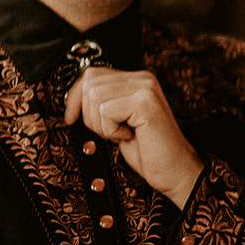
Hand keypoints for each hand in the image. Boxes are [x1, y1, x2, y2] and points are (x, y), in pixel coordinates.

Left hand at [64, 67, 203, 208]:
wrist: (174, 170)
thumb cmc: (147, 150)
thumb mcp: (118, 120)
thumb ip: (102, 102)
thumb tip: (72, 97)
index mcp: (137, 79)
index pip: (92, 74)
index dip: (75, 97)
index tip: (71, 117)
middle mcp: (143, 79)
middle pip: (90, 84)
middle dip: (90, 114)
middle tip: (111, 131)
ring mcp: (145, 89)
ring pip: (95, 97)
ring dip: (102, 124)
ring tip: (122, 133)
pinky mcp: (145, 103)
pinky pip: (106, 112)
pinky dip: (111, 131)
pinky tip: (130, 135)